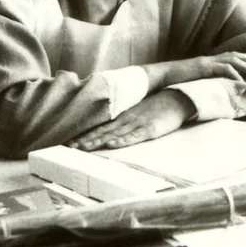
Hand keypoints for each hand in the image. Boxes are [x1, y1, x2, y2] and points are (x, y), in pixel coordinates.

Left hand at [68, 90, 196, 150]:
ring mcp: (137, 124)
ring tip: (83, 148)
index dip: (85, 134)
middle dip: (85, 140)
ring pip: (114, 134)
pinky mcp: (150, 129)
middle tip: (69, 148)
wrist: (176, 97)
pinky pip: (134, 136)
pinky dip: (122, 141)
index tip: (69, 142)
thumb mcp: (136, 110)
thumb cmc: (156, 106)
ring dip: (98, 141)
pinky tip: (112, 144)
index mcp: (122, 116)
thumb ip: (123, 119)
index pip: (100, 127)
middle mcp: (126, 120)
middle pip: (102, 131)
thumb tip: (108, 129)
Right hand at [146, 52, 245, 90]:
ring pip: (234, 62)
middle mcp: (212, 59)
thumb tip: (220, 89)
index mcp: (211, 61)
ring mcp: (208, 62)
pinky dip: (234, 75)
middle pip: (238, 56)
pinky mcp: (204, 68)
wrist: (162, 76)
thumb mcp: (197, 80)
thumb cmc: (178, 80)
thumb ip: (208, 81)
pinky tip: (242, 82)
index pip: (234, 57)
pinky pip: (222, 70)